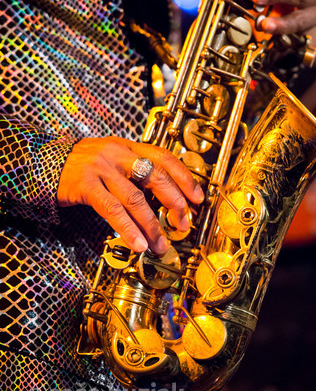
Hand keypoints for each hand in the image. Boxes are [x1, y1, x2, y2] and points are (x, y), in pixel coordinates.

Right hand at [57, 137, 203, 253]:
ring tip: (160, 244)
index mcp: (128, 147)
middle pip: (156, 177)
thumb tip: (164, 194)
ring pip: (135, 198)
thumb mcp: (111, 159)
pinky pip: (112, 209)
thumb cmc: (82, 165)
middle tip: (183, 223)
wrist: (42, 162)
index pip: (164, 158)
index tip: (198, 198)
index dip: (184, 178)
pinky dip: (128, 229)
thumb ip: (134, 170)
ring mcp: (101, 168)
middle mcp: (117, 154)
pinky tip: (137, 243)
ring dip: (151, 225)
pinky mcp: (85, 184)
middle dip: (174, 203)